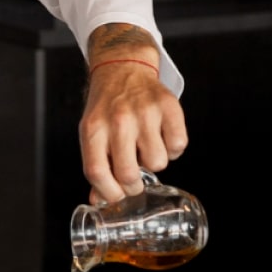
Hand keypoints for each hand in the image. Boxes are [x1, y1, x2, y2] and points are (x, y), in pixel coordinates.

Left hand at [81, 29, 186, 203]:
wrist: (122, 69)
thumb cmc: (106, 109)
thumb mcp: (92, 134)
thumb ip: (97, 167)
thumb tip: (100, 202)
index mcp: (93, 129)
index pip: (97, 174)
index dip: (109, 193)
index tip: (117, 195)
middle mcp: (118, 120)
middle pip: (129, 174)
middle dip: (134, 185)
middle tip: (135, 177)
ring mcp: (145, 112)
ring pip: (158, 163)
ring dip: (155, 163)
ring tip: (146, 148)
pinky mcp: (169, 106)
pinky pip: (178, 146)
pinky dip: (174, 149)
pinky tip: (163, 138)